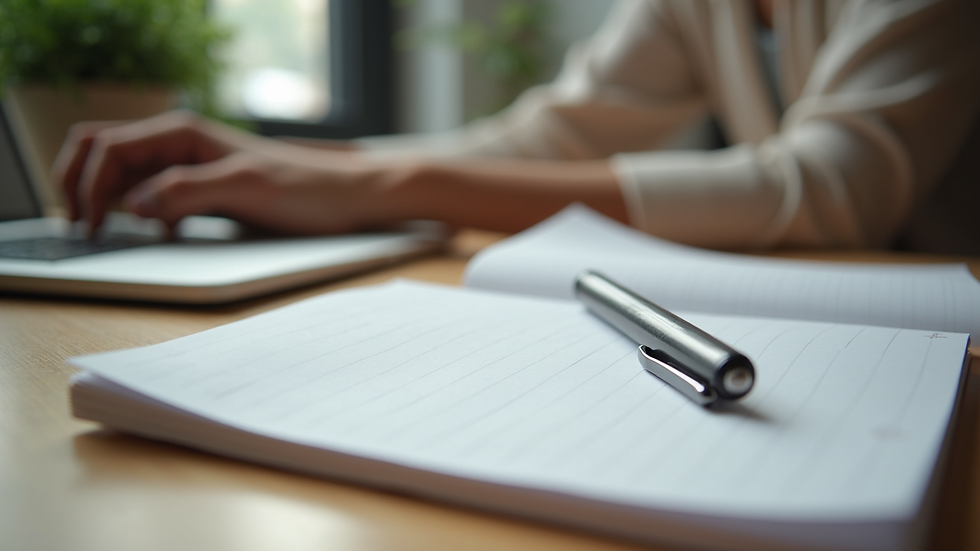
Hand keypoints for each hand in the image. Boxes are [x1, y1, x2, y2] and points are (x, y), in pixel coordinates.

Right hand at [53, 110, 399, 234]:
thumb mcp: (245, 188)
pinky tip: (150, 232)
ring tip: (102, 231)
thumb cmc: (307, 188)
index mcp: (183, 133)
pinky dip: (137, 210)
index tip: (91, 224)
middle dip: (82, 182)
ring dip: (105, 196)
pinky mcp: (205, 190)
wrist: (350, 197)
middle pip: (106, 152)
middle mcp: (181, 144)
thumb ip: (187, 191)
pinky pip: (154, 194)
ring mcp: (191, 167)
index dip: (90, 184)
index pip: (109, 148)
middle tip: (80, 226)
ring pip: (126, 174)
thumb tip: (133, 203)